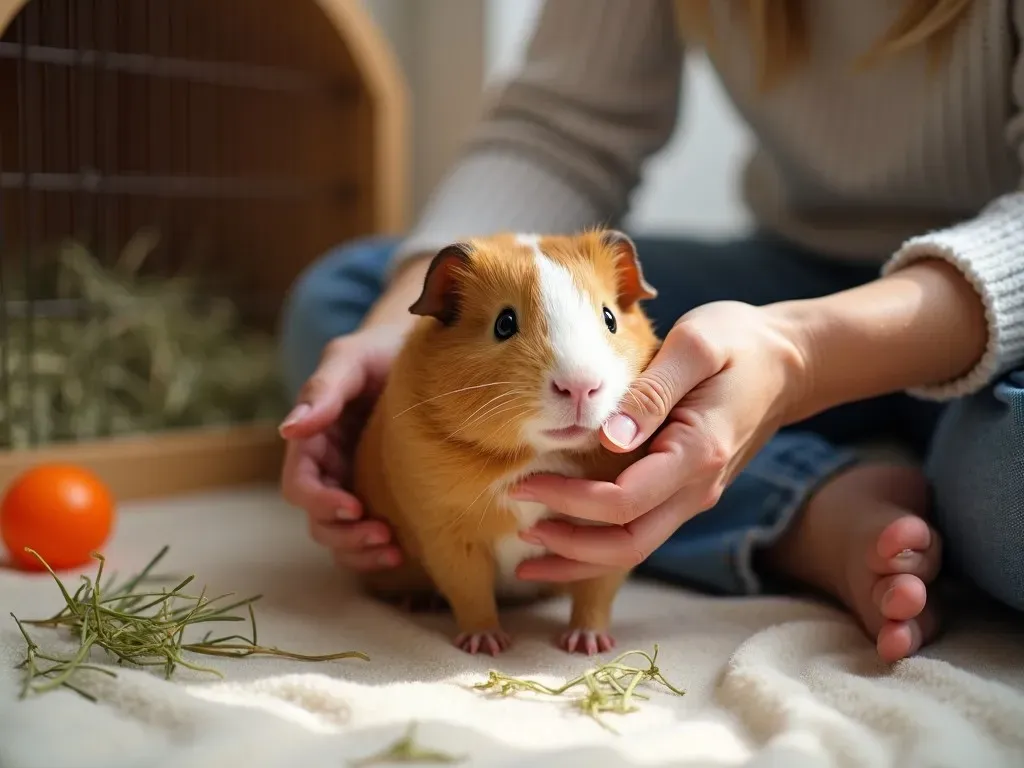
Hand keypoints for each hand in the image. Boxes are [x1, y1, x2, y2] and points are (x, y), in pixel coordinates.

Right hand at [279, 325, 405, 571]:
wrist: (425, 355)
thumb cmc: (382, 351)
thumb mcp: (352, 359)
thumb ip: (324, 388)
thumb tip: (289, 430)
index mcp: (314, 439)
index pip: (300, 484)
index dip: (320, 501)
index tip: (354, 506)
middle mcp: (329, 468)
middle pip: (318, 519)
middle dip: (344, 534)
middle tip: (382, 535)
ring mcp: (354, 484)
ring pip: (339, 535)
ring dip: (360, 551)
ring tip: (394, 551)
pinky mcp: (382, 494)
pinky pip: (367, 534)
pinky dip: (376, 552)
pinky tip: (402, 553)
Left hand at [511, 301, 807, 581]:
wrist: (790, 362)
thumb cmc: (740, 343)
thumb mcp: (697, 345)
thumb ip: (652, 391)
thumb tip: (607, 437)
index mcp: (697, 452)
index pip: (624, 501)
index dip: (569, 502)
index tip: (524, 481)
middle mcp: (697, 487)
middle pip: (628, 544)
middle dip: (568, 547)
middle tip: (517, 531)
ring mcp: (694, 495)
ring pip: (634, 548)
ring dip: (580, 558)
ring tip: (528, 555)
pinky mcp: (686, 491)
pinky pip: (641, 531)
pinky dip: (600, 543)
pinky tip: (565, 539)